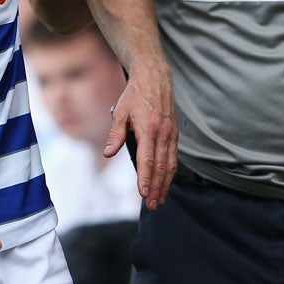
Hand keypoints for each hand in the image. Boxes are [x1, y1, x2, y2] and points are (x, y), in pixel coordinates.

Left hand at [105, 67, 176, 211]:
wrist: (155, 77)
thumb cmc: (135, 95)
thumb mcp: (120, 112)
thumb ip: (116, 134)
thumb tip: (109, 154)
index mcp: (148, 129)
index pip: (148, 159)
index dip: (146, 178)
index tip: (144, 194)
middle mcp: (163, 133)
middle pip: (161, 167)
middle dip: (157, 188)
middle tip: (154, 206)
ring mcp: (171, 134)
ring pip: (170, 164)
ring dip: (166, 184)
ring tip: (161, 200)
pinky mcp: (174, 134)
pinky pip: (174, 157)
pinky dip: (171, 172)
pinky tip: (166, 182)